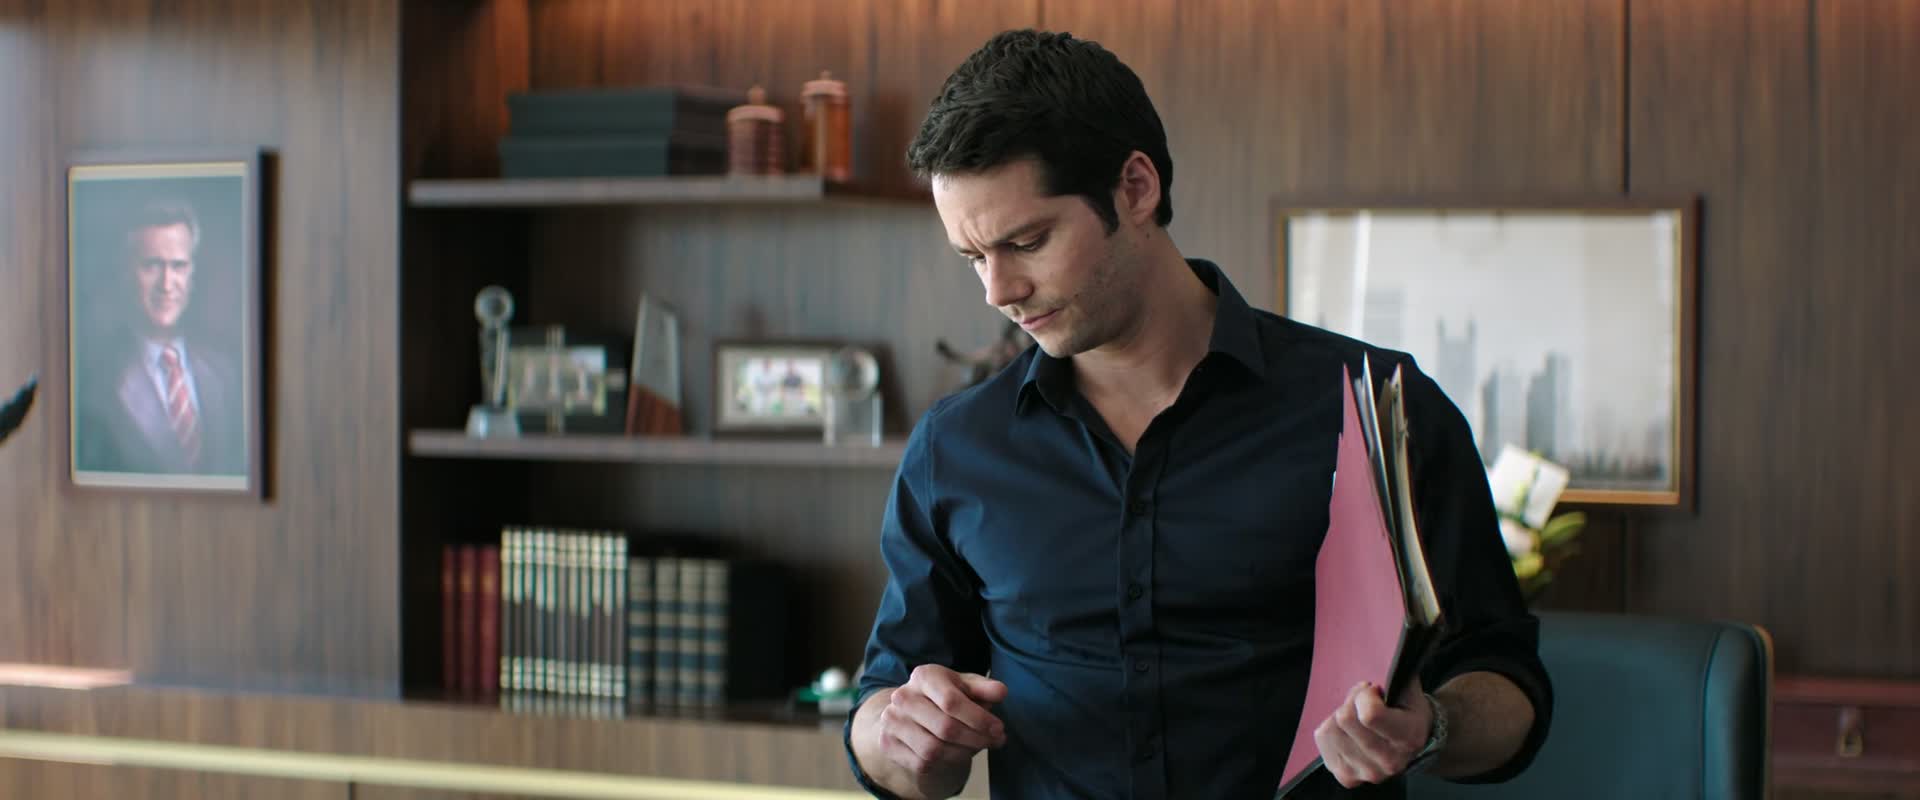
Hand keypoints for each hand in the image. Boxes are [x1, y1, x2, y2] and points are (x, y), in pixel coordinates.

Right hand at [875, 664, 1008, 778]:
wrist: (909, 712)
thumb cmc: (945, 696)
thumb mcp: (965, 686)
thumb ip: (984, 689)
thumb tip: (1001, 692)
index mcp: (923, 676)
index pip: (952, 701)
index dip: (979, 718)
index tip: (999, 728)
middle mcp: (902, 697)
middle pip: (945, 728)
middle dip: (977, 738)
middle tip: (996, 741)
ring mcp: (892, 722)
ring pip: (934, 749)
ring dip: (964, 753)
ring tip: (979, 747)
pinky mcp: (888, 744)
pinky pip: (923, 763)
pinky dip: (946, 762)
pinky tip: (959, 754)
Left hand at [1313, 678, 1433, 787]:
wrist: (1414, 743)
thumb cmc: (1408, 711)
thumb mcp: (1409, 690)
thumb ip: (1395, 677)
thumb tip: (1376, 668)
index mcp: (1407, 737)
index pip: (1370, 715)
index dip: (1364, 695)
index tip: (1373, 691)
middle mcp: (1388, 761)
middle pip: (1344, 719)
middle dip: (1351, 702)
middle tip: (1362, 701)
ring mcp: (1366, 773)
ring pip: (1330, 729)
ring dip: (1339, 715)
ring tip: (1356, 717)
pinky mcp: (1347, 777)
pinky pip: (1322, 741)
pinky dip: (1331, 729)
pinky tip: (1348, 731)